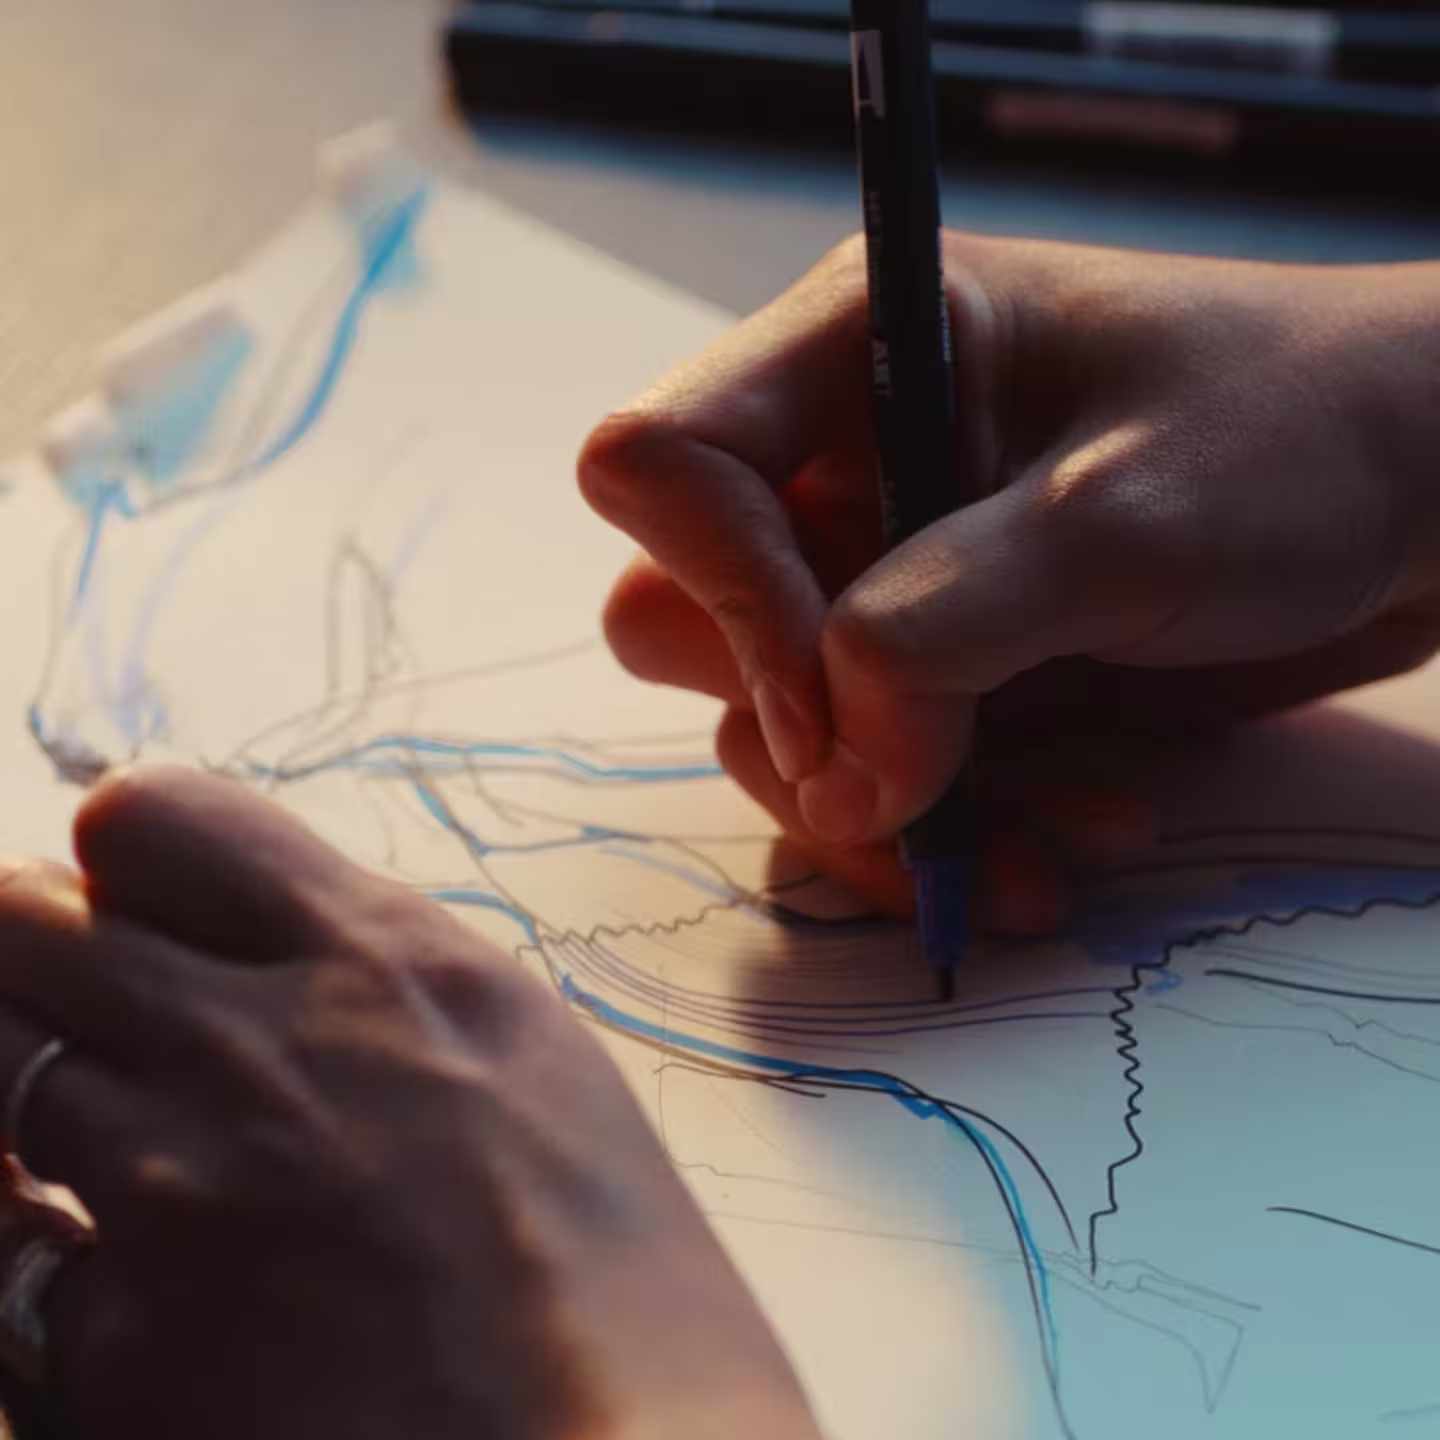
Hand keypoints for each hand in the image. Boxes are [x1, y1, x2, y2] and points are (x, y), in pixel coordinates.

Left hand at [0, 769, 819, 1439]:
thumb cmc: (602, 1252)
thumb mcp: (518, 1044)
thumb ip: (374, 964)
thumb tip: (259, 931)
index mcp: (382, 960)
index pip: (151, 817)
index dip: (130, 852)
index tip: (147, 898)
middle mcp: (258, 1050)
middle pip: (20, 928)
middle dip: (41, 950)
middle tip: (99, 1001)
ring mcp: (173, 1198)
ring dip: (46, 1095)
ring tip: (146, 1142)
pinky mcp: (119, 1349)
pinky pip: (27, 1262)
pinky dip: (72, 1258)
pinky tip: (165, 1281)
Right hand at [580, 236, 1439, 928]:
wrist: (1427, 499)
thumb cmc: (1300, 438)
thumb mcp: (1121, 522)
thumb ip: (938, 638)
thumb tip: (832, 779)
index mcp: (855, 353)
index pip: (663, 462)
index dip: (720, 590)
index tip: (839, 702)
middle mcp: (840, 466)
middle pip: (682, 617)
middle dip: (796, 733)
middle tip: (918, 788)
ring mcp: (882, 577)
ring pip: (777, 732)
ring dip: (892, 819)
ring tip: (1050, 848)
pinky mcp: (938, 670)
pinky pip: (871, 782)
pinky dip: (951, 837)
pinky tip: (1068, 843)